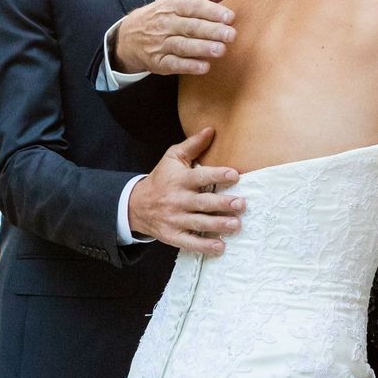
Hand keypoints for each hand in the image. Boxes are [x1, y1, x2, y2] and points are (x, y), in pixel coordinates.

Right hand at [111, 0, 234, 76]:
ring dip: (202, 48)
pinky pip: (173, 64)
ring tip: (221, 50)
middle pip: (190, 26)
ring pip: (182, 45)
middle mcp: (165, 23)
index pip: (193, 7)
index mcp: (172, 5)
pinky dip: (188, 66)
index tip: (230, 17)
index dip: (212, 12)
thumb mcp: (178, 0)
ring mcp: (160, 44)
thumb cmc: (161, 15)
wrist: (129, 36)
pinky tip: (204, 67)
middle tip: (231, 35)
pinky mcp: (158, 62)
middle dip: (212, 31)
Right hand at [127, 126, 243, 255]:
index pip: (200, 176)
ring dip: (218, 225)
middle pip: (202, 203)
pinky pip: (189, 243)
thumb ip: (193, 145)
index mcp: (179, 179)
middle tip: (241, 204)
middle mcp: (177, 200)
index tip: (235, 175)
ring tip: (236, 225)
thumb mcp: (172, 158)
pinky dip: (205, 247)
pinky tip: (220, 247)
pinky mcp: (172, 236)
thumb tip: (211, 129)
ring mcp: (174, 219)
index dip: (217, 175)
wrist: (136, 205)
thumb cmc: (161, 178)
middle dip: (222, 204)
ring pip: (199, 223)